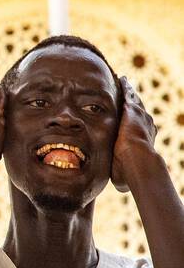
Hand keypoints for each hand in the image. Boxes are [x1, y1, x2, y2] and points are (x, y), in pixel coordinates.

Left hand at [112, 75, 159, 192]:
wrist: (138, 162)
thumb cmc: (132, 172)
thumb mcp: (125, 175)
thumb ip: (123, 177)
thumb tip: (122, 188)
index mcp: (144, 138)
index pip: (139, 126)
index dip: (135, 122)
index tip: (131, 118)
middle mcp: (146, 124)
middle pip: (139, 110)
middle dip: (134, 101)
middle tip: (128, 93)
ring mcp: (140, 117)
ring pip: (134, 100)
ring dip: (130, 92)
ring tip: (125, 82)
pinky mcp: (132, 110)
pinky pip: (128, 94)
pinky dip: (125, 87)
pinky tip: (121, 79)